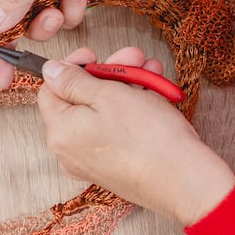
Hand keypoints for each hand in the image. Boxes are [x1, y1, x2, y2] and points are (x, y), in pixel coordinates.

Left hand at [38, 47, 234, 226]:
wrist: (185, 180)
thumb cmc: (147, 138)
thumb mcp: (107, 94)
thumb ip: (73, 81)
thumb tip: (50, 71)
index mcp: (60, 131)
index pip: (50, 90)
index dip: (72, 67)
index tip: (94, 54)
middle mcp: (71, 150)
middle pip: (81, 99)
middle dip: (109, 73)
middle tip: (133, 57)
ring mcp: (93, 161)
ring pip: (104, 112)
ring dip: (127, 86)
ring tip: (152, 72)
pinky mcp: (116, 166)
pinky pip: (117, 129)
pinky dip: (133, 108)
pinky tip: (154, 92)